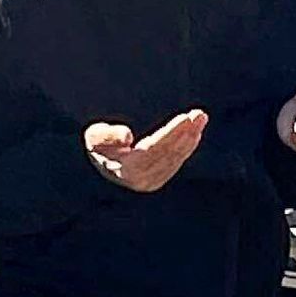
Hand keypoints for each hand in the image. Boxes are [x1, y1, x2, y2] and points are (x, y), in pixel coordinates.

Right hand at [83, 109, 207, 192]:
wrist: (101, 158)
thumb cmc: (99, 143)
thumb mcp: (94, 137)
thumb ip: (106, 135)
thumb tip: (127, 136)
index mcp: (126, 170)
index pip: (152, 150)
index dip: (169, 134)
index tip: (184, 118)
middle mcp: (141, 181)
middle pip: (167, 154)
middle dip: (184, 133)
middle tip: (199, 115)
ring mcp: (152, 182)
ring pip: (175, 157)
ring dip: (190, 137)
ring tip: (200, 118)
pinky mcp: (159, 179)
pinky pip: (176, 161)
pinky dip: (187, 147)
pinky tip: (195, 133)